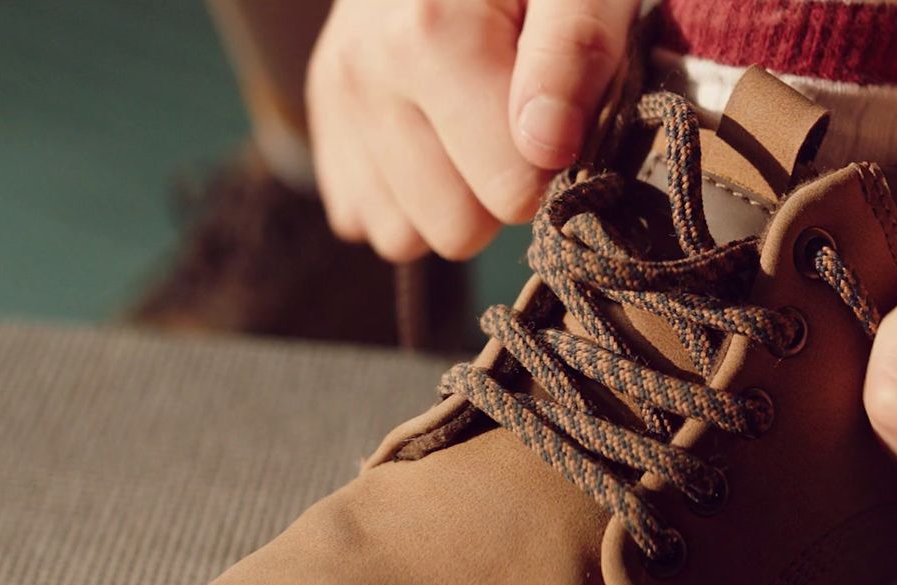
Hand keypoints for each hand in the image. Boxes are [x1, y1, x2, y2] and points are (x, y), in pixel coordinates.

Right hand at [306, 0, 638, 260]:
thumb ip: (576, 51)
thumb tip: (546, 147)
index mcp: (429, 34)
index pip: (514, 190)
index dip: (554, 160)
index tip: (558, 107)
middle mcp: (362, 74)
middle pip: (457, 229)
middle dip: (498, 187)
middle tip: (514, 115)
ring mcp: (333, 104)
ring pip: (405, 238)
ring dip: (452, 197)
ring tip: (472, 119)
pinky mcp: (320, 126)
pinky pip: (367, 222)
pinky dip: (408, 195)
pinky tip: (435, 130)